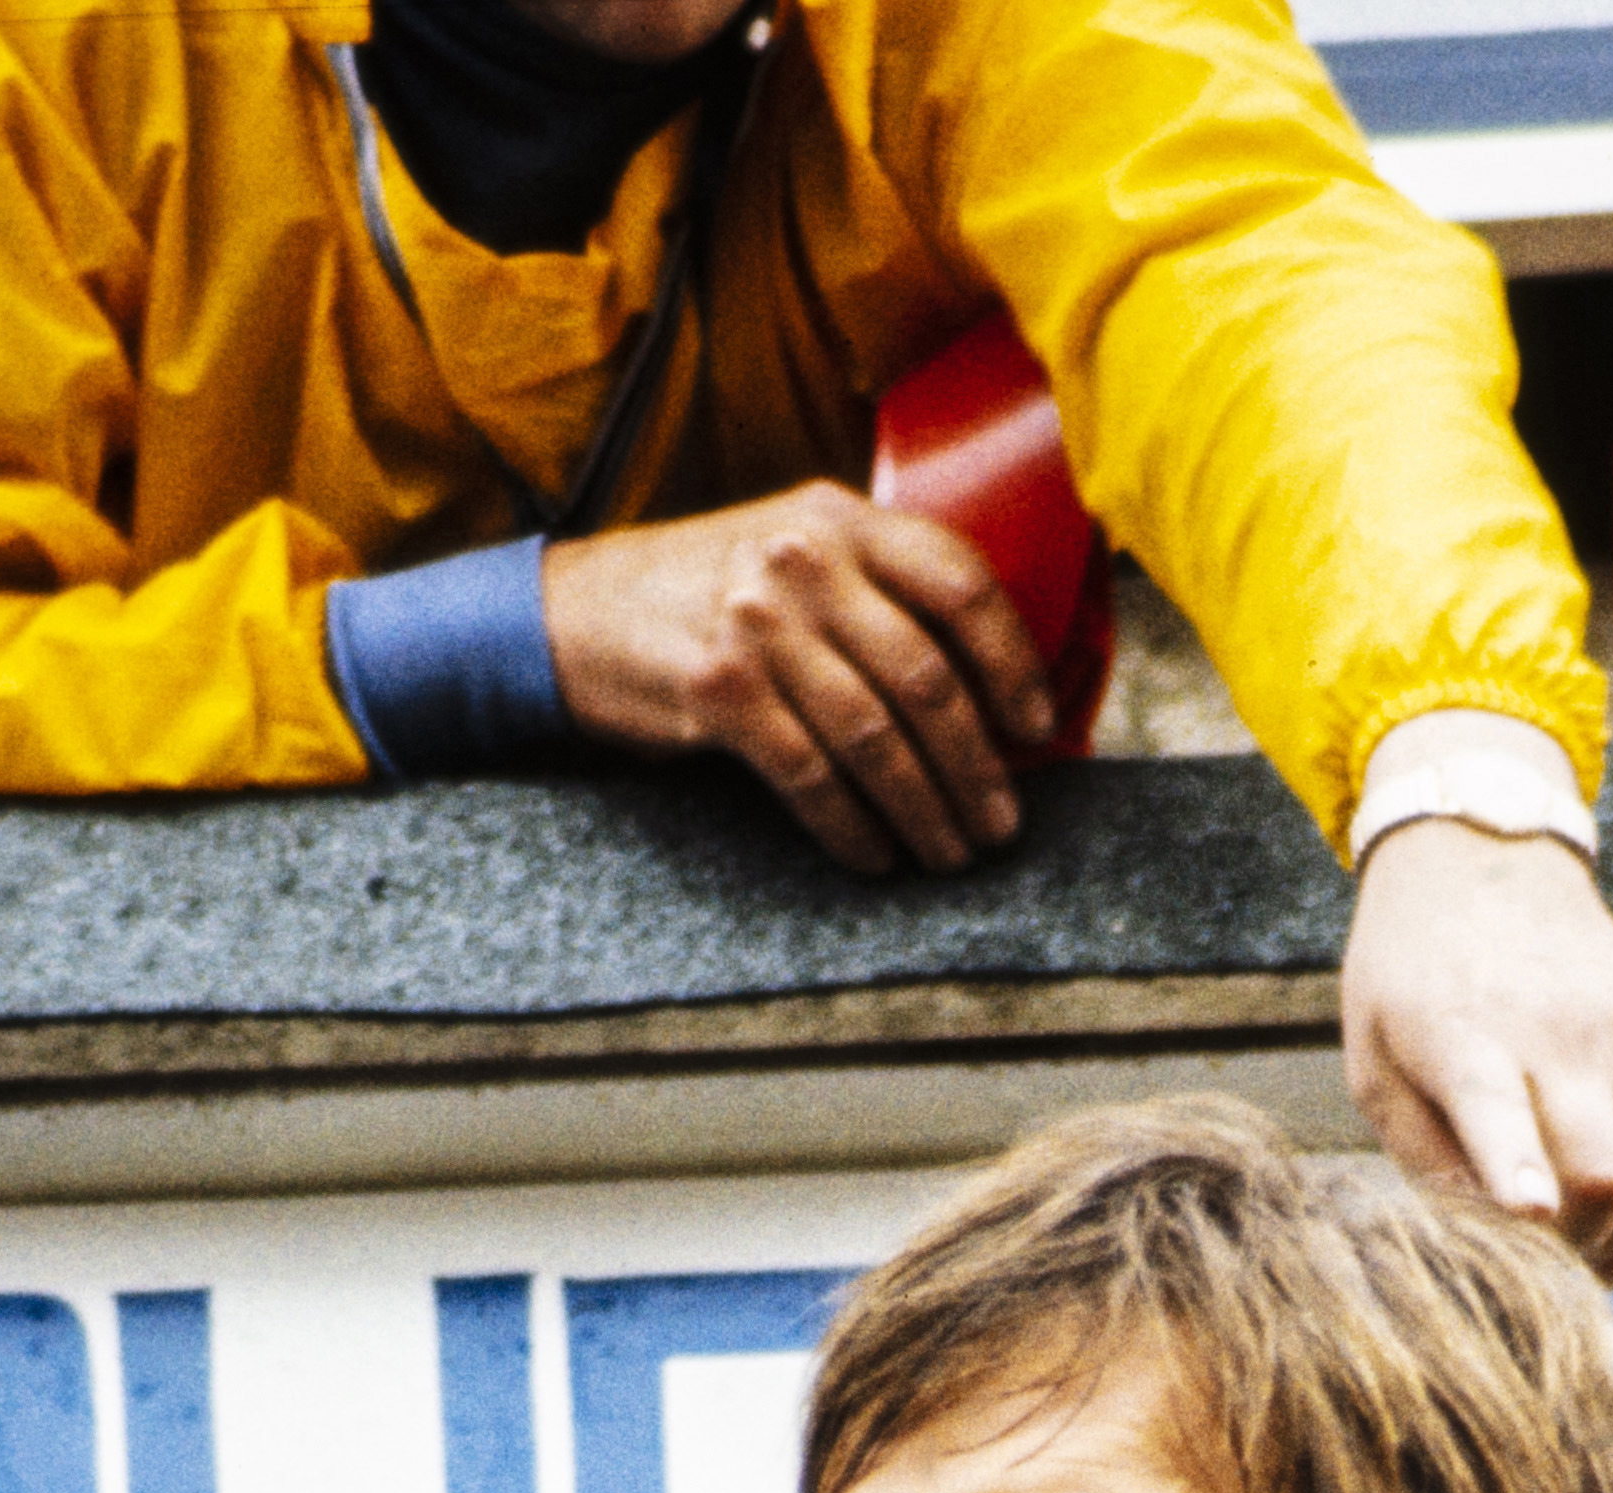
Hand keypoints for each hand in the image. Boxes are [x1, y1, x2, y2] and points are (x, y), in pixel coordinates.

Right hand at [545, 483, 1054, 873]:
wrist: (573, 612)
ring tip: (951, 850)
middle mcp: (804, 562)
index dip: (1013, 661)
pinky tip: (876, 854)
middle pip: (927, 676)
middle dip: (976, 764)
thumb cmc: (709, 591)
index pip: (961, 582)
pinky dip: (852, 826)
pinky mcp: (717, 691)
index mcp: (843, 519)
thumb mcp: (797, 551)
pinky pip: (810, 775)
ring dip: (925, 808)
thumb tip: (987, 689)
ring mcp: (758, 625)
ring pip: (875, 736)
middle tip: (1001, 823)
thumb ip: (879, 591)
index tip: (1039, 726)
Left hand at [1344, 818, 1612, 1271]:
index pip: (1504, 1118)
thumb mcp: (1376, 1061)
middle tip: (1542, 1288)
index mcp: (1465, 1039)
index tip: (1530, 1223)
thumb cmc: (1408, 979)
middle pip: (1601, 1176)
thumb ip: (1422, 1155)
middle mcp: (1558, 1036)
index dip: (1523, 1181)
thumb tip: (1482, 1248)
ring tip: (1583, 1266)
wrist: (1482, 861)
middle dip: (1574, 1253)